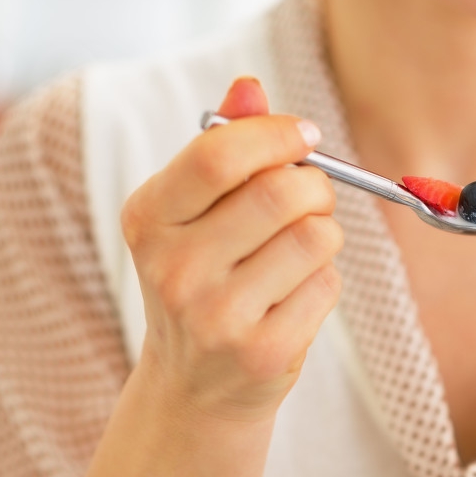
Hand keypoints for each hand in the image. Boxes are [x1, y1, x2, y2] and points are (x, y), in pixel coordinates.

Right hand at [120, 76, 342, 424]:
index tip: (305, 135)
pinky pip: (326, 286)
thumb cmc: (202, 284)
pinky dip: (325, 283)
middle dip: (316, 186)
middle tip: (314, 198)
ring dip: (324, 236)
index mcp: (148, 220)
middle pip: (280, 194)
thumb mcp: (193, 217)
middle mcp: (173, 269)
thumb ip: (222, 149)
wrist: (193, 389)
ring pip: (314, 239)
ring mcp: (216, 317)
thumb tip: (250, 87)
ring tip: (298, 254)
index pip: (218, 155)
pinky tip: (294, 299)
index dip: (276, 135)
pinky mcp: (261, 353)